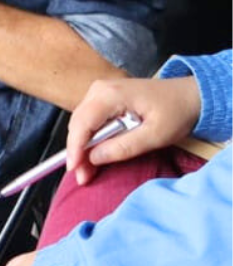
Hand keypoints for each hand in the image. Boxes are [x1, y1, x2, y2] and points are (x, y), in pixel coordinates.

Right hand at [64, 72, 202, 185]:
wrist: (191, 95)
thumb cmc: (177, 112)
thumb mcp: (156, 135)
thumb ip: (124, 147)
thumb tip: (94, 158)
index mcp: (110, 95)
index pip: (82, 124)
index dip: (75, 148)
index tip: (74, 170)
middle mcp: (99, 89)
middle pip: (78, 123)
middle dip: (77, 151)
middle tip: (82, 176)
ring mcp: (100, 91)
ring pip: (81, 122)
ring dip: (83, 146)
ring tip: (88, 170)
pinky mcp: (104, 97)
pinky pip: (90, 119)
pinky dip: (91, 138)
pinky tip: (95, 154)